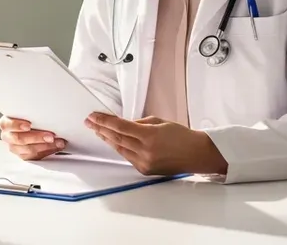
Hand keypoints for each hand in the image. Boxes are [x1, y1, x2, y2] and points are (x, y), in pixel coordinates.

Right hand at [0, 115, 65, 160]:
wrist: (27, 128)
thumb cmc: (27, 118)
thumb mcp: (26, 113)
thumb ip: (30, 114)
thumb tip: (46, 111)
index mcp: (5, 124)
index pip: (8, 125)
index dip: (17, 125)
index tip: (28, 126)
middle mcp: (8, 137)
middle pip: (20, 139)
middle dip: (37, 138)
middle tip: (50, 136)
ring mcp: (15, 148)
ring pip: (29, 150)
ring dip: (46, 146)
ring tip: (58, 142)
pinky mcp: (24, 156)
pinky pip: (35, 156)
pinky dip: (48, 151)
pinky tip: (56, 147)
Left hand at [85, 114, 227, 176]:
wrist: (197, 154)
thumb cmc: (181, 135)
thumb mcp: (159, 122)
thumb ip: (139, 123)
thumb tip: (123, 124)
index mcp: (149, 136)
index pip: (120, 127)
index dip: (104, 121)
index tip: (93, 116)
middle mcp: (145, 151)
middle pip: (117, 138)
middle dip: (101, 129)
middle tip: (89, 121)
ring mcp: (144, 163)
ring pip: (120, 149)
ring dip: (107, 139)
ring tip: (97, 130)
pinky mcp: (145, 170)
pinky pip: (127, 157)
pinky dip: (119, 148)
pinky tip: (112, 141)